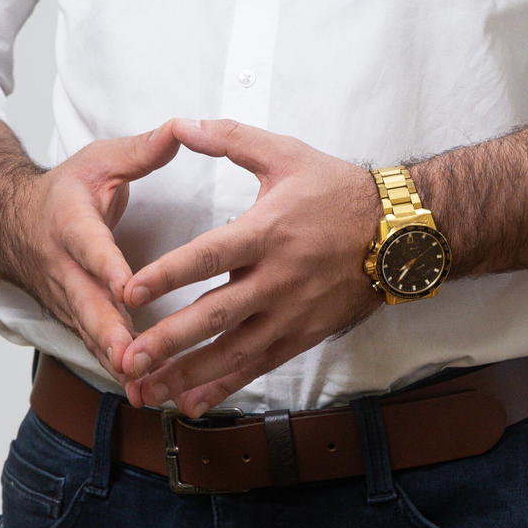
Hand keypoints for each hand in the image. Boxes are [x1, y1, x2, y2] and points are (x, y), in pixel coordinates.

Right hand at [14, 120, 180, 382]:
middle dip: (111, 335)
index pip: (91, 247)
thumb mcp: (100, 159)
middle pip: (88, 306)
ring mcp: (67, 299)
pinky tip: (143, 392)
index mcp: (73, 224)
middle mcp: (65, 269)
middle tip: (135, 359)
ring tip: (145, 388)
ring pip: (91, 336)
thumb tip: (183, 129)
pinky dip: (116, 371)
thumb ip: (142, 150)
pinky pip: (96, 348)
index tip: (128, 287)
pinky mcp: (74, 319)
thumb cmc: (65, 190)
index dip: (108, 268)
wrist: (10, 221)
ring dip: (116, 363)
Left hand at [117, 118, 381, 415]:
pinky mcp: (302, 336)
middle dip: (170, 341)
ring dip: (188, 374)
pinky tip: (191, 403)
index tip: (129, 291)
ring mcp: (291, 313)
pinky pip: (258, 367)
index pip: (210, 255)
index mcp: (268, 231)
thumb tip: (182, 125)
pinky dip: (224, 387)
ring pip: (233, 352)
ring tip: (147, 390)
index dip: (169, 274)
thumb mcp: (285, 154)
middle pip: (216, 316)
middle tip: (129, 358)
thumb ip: (230, 139)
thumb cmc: (337, 190)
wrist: (398, 233)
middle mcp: (278, 278)